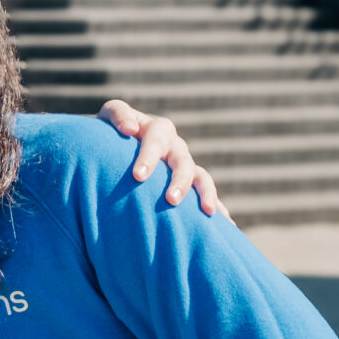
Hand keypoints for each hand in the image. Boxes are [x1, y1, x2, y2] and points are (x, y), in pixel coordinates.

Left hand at [98, 100, 226, 217]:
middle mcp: (176, 147)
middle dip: (179, 181)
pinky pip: (206, 194)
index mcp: (158, 130)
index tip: (138, 176)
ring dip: (205, 194)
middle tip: (171, 200)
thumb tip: (130, 129)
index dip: (148, 157)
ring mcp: (185, 164)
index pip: (155, 141)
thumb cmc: (112, 130)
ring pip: (201, 177)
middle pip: (183, 162)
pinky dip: (218, 207)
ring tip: (208, 212)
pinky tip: (227, 224)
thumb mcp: (111, 115)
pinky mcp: (190, 181)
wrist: (120, 143)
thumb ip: (118, 115)